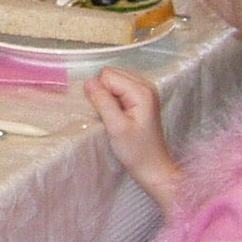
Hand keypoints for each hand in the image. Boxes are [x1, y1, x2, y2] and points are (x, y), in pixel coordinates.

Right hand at [85, 68, 179, 208]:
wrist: (153, 167)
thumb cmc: (136, 151)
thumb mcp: (116, 128)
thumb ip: (102, 102)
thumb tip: (88, 82)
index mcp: (141, 90)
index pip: (107, 75)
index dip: (100, 92)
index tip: (106, 113)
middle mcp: (146, 85)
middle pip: (111, 73)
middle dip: (104, 91)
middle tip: (110, 115)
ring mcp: (145, 90)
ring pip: (114, 78)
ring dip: (108, 95)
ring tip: (115, 115)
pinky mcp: (141, 97)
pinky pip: (120, 86)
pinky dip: (114, 97)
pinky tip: (119, 114)